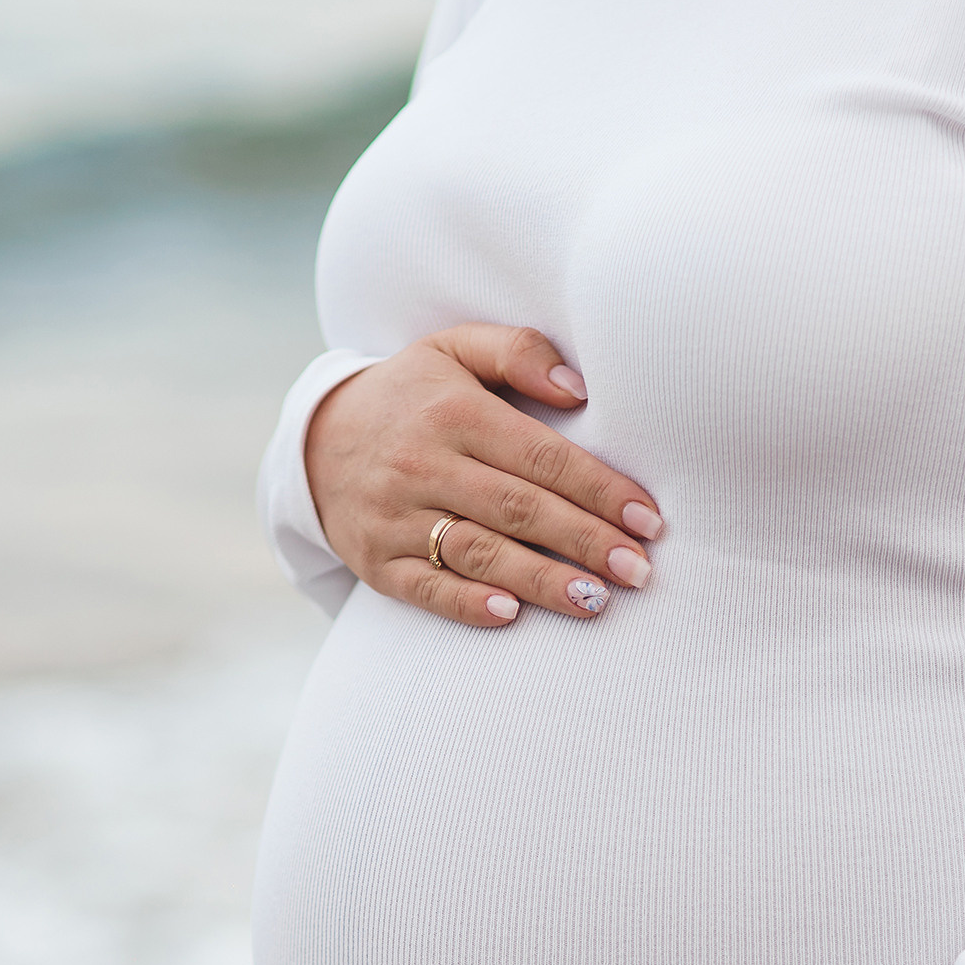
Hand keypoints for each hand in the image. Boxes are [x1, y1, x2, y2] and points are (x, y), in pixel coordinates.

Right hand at [305, 323, 664, 626]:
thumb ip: (518, 351)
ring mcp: (395, 517)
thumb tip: (578, 387)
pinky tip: (512, 615)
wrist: (316, 441)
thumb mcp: (454, 349)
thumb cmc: (412, 396)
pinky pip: (425, 589)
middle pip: (519, 508)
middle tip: (638, 570)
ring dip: (541, 580)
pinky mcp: (376, 562)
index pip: (541, 456)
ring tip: (596, 600)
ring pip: (478, 552)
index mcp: (453, 412)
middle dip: (584, 541)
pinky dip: (467, 603)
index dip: (599, 489)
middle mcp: (422, 464)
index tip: (648, 519)